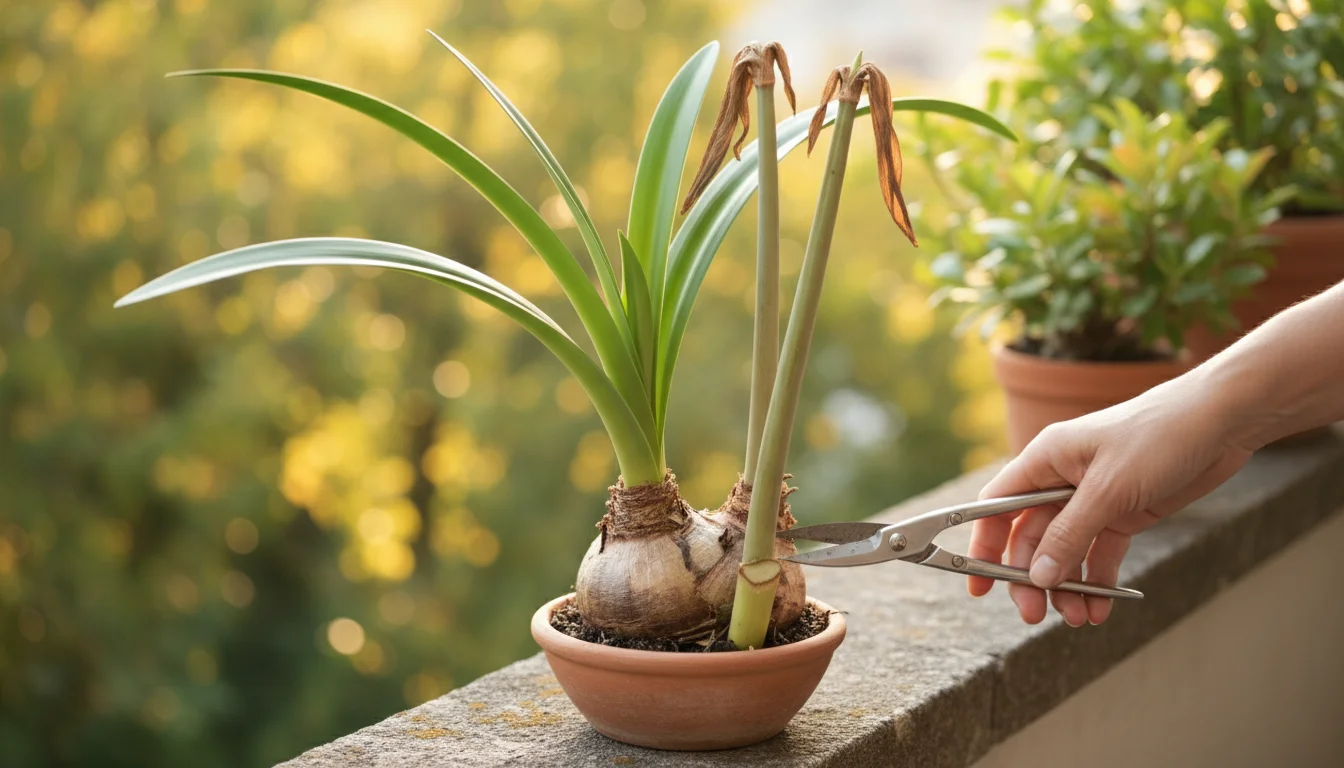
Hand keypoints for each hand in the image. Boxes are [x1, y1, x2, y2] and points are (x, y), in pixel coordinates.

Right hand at [968, 373, 1254, 626]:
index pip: (997, 507)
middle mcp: (1062, 480)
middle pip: (1031, 537)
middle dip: (1031, 577)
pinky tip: (1102, 608)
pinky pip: (1100, 553)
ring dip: (1067, 586)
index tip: (977, 585)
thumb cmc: (1158, 436)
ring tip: (1079, 618)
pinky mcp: (1123, 512)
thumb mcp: (1108, 490)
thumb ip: (1069, 535)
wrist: (1222, 421)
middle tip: (1036, 614)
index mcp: (1045, 460)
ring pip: (1065, 551)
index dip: (983, 545)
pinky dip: (1098, 580)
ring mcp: (1093, 498)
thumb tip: (1037, 576)